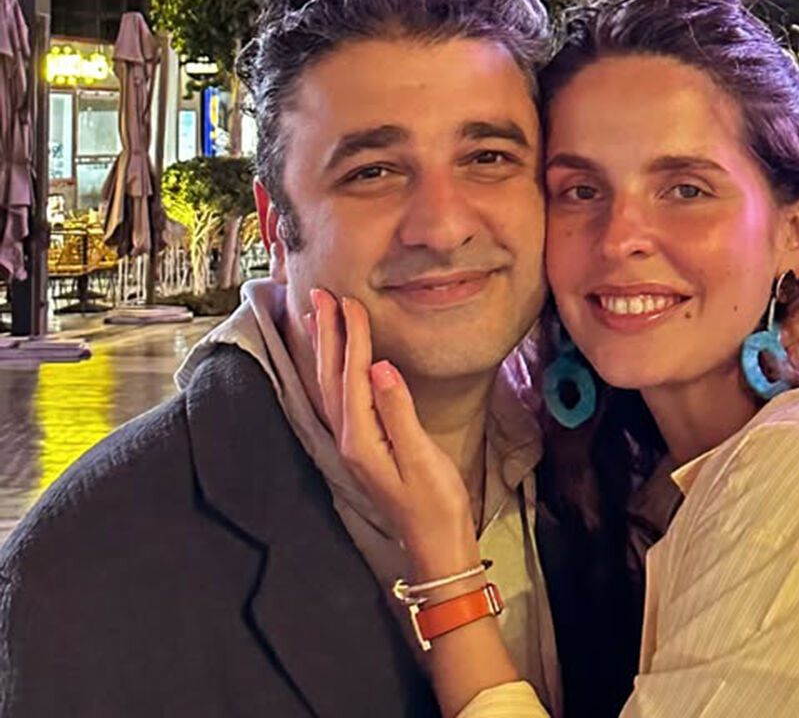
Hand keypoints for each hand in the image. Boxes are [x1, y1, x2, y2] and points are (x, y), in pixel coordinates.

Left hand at [309, 289, 480, 580]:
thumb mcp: (421, 457)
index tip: (352, 303)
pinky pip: (340, 399)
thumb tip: (382, 368)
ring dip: (327, 349)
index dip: (353, 339)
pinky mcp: (364, 447)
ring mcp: (353, 445)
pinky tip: (339, 361)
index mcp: (361, 439)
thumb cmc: (435, 504)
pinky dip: (336, 371)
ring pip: (331, 387)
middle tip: (322, 295)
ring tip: (321, 316)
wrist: (436, 544)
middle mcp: (349, 440)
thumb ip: (398, 412)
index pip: (353, 377)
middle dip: (328, 335)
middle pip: (332, 378)